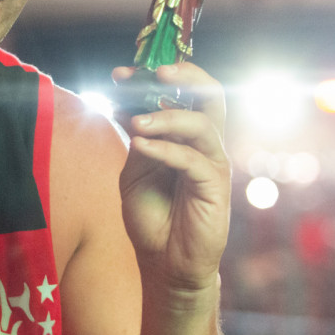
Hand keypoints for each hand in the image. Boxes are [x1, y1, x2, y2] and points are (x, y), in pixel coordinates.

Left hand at [111, 64, 229, 294]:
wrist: (164, 262)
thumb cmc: (152, 215)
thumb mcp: (134, 171)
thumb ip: (136, 139)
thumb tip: (125, 104)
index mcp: (185, 136)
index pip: (182, 94)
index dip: (154, 79)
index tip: (120, 74)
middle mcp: (204, 144)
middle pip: (210, 96)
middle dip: (185, 76)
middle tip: (155, 72)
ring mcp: (212, 163)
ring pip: (202, 124)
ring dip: (166, 117)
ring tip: (135, 122)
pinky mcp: (215, 187)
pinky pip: (193, 159)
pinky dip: (165, 148)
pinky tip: (141, 144)